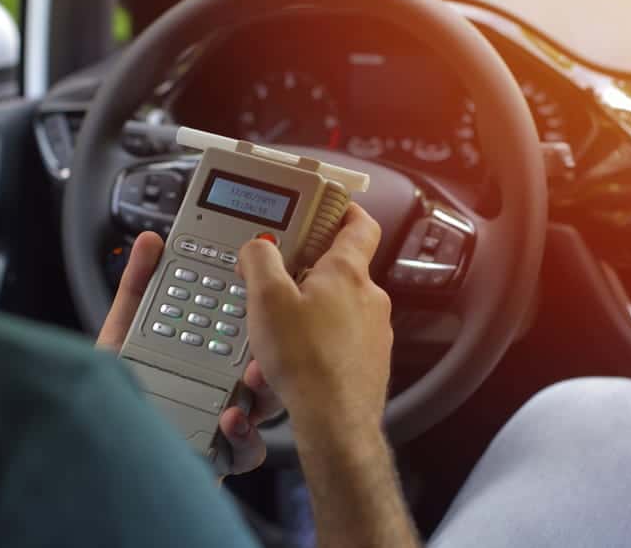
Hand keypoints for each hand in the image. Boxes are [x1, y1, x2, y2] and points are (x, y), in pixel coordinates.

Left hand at [96, 232, 283, 474]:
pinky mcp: (220, 459)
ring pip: (266, 404)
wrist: (95, 460)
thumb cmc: (111, 401)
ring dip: (268, 389)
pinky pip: (248, 450)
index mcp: (203, 353)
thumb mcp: (120, 337)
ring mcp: (224, 424)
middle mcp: (219, 387)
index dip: (256, 306)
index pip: (239, 324)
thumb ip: (136, 289)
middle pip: (264, 361)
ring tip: (254, 377)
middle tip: (270, 328)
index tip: (261, 283)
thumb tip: (149, 242)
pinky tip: (229, 421)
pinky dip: (245, 437)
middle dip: (274, 344)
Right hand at [237, 203, 392, 433]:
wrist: (335, 423)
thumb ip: (260, 260)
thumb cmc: (307, 363)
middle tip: (276, 280)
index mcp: (347, 272)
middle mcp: (368, 298)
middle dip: (305, 273)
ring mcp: (373, 331)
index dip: (343, 209)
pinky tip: (288, 361)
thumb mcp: (267, 300)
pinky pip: (338, 341)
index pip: (359, 223)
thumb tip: (258, 246)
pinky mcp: (368, 361)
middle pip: (339, 268)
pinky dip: (314, 344)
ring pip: (335, 309)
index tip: (326, 206)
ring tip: (274, 335)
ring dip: (305, 315)